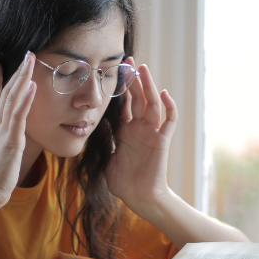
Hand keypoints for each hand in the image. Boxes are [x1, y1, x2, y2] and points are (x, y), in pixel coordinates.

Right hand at [0, 52, 36, 207]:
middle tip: (25, 54)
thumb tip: (6, 142)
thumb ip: (1, 144)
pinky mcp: (11, 141)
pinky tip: (32, 85)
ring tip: (30, 60)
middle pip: (5, 92)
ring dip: (22, 78)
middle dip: (16, 72)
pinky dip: (25, 100)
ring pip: (12, 99)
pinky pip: (18, 116)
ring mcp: (3, 132)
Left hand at [105, 57, 178, 213]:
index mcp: (126, 130)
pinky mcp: (162, 141)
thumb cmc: (122, 181)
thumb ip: (102, 139)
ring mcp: (152, 133)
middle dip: (134, 79)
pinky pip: (169, 121)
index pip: (124, 103)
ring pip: (152, 104)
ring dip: (148, 86)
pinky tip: (164, 93)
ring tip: (143, 69)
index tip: (114, 70)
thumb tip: (89, 123)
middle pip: (138, 98)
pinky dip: (169, 107)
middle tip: (129, 60)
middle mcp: (140, 128)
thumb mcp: (105, 155)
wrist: (138, 197)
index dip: (120, 87)